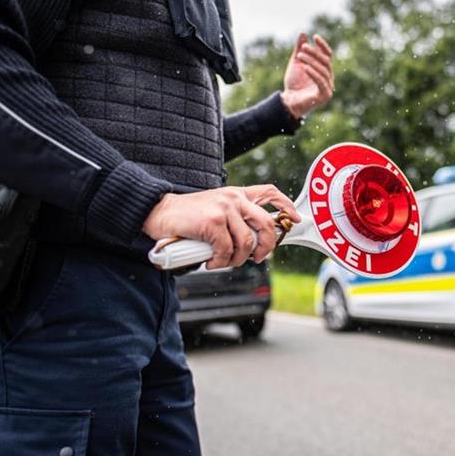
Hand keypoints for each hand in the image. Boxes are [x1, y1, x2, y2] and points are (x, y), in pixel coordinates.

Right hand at [143, 185, 300, 268]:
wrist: (159, 212)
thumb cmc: (188, 217)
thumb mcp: (216, 210)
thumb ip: (235, 219)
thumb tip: (254, 244)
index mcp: (237, 194)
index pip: (269, 192)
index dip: (286, 205)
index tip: (295, 218)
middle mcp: (234, 198)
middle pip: (265, 223)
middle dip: (267, 246)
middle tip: (257, 258)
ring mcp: (224, 209)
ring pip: (246, 242)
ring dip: (237, 259)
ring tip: (223, 262)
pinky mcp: (213, 222)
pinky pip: (227, 250)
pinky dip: (220, 262)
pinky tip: (210, 262)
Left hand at [280, 33, 334, 118]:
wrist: (289, 101)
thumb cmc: (293, 83)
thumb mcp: (296, 63)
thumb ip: (299, 49)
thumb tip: (303, 34)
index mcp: (324, 70)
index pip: (327, 55)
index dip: (322, 46)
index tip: (314, 37)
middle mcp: (329, 78)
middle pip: (325, 61)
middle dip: (314, 53)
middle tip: (303, 47)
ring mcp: (328, 87)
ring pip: (323, 70)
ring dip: (311, 61)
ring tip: (299, 56)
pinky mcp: (325, 96)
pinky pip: (321, 82)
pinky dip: (313, 74)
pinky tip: (305, 67)